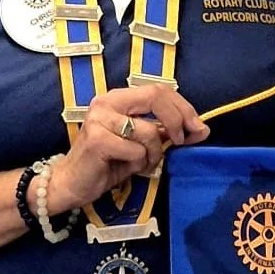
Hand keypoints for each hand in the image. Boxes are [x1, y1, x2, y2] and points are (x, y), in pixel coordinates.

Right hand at [47, 87, 208, 212]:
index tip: (198, 127)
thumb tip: (202, 129)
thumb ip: (168, 132)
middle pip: (156, 97)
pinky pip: (137, 151)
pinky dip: (139, 164)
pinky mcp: (98, 140)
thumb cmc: (108, 163)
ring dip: (154, 154)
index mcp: (118, 98)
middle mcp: (107, 102)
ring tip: (141, 163)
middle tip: (182, 141)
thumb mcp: (143, 145)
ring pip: (149, 131)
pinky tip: (126, 168)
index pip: (159, 89)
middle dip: (178, 119)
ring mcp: (100, 119)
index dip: (184, 107)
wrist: (72, 184)